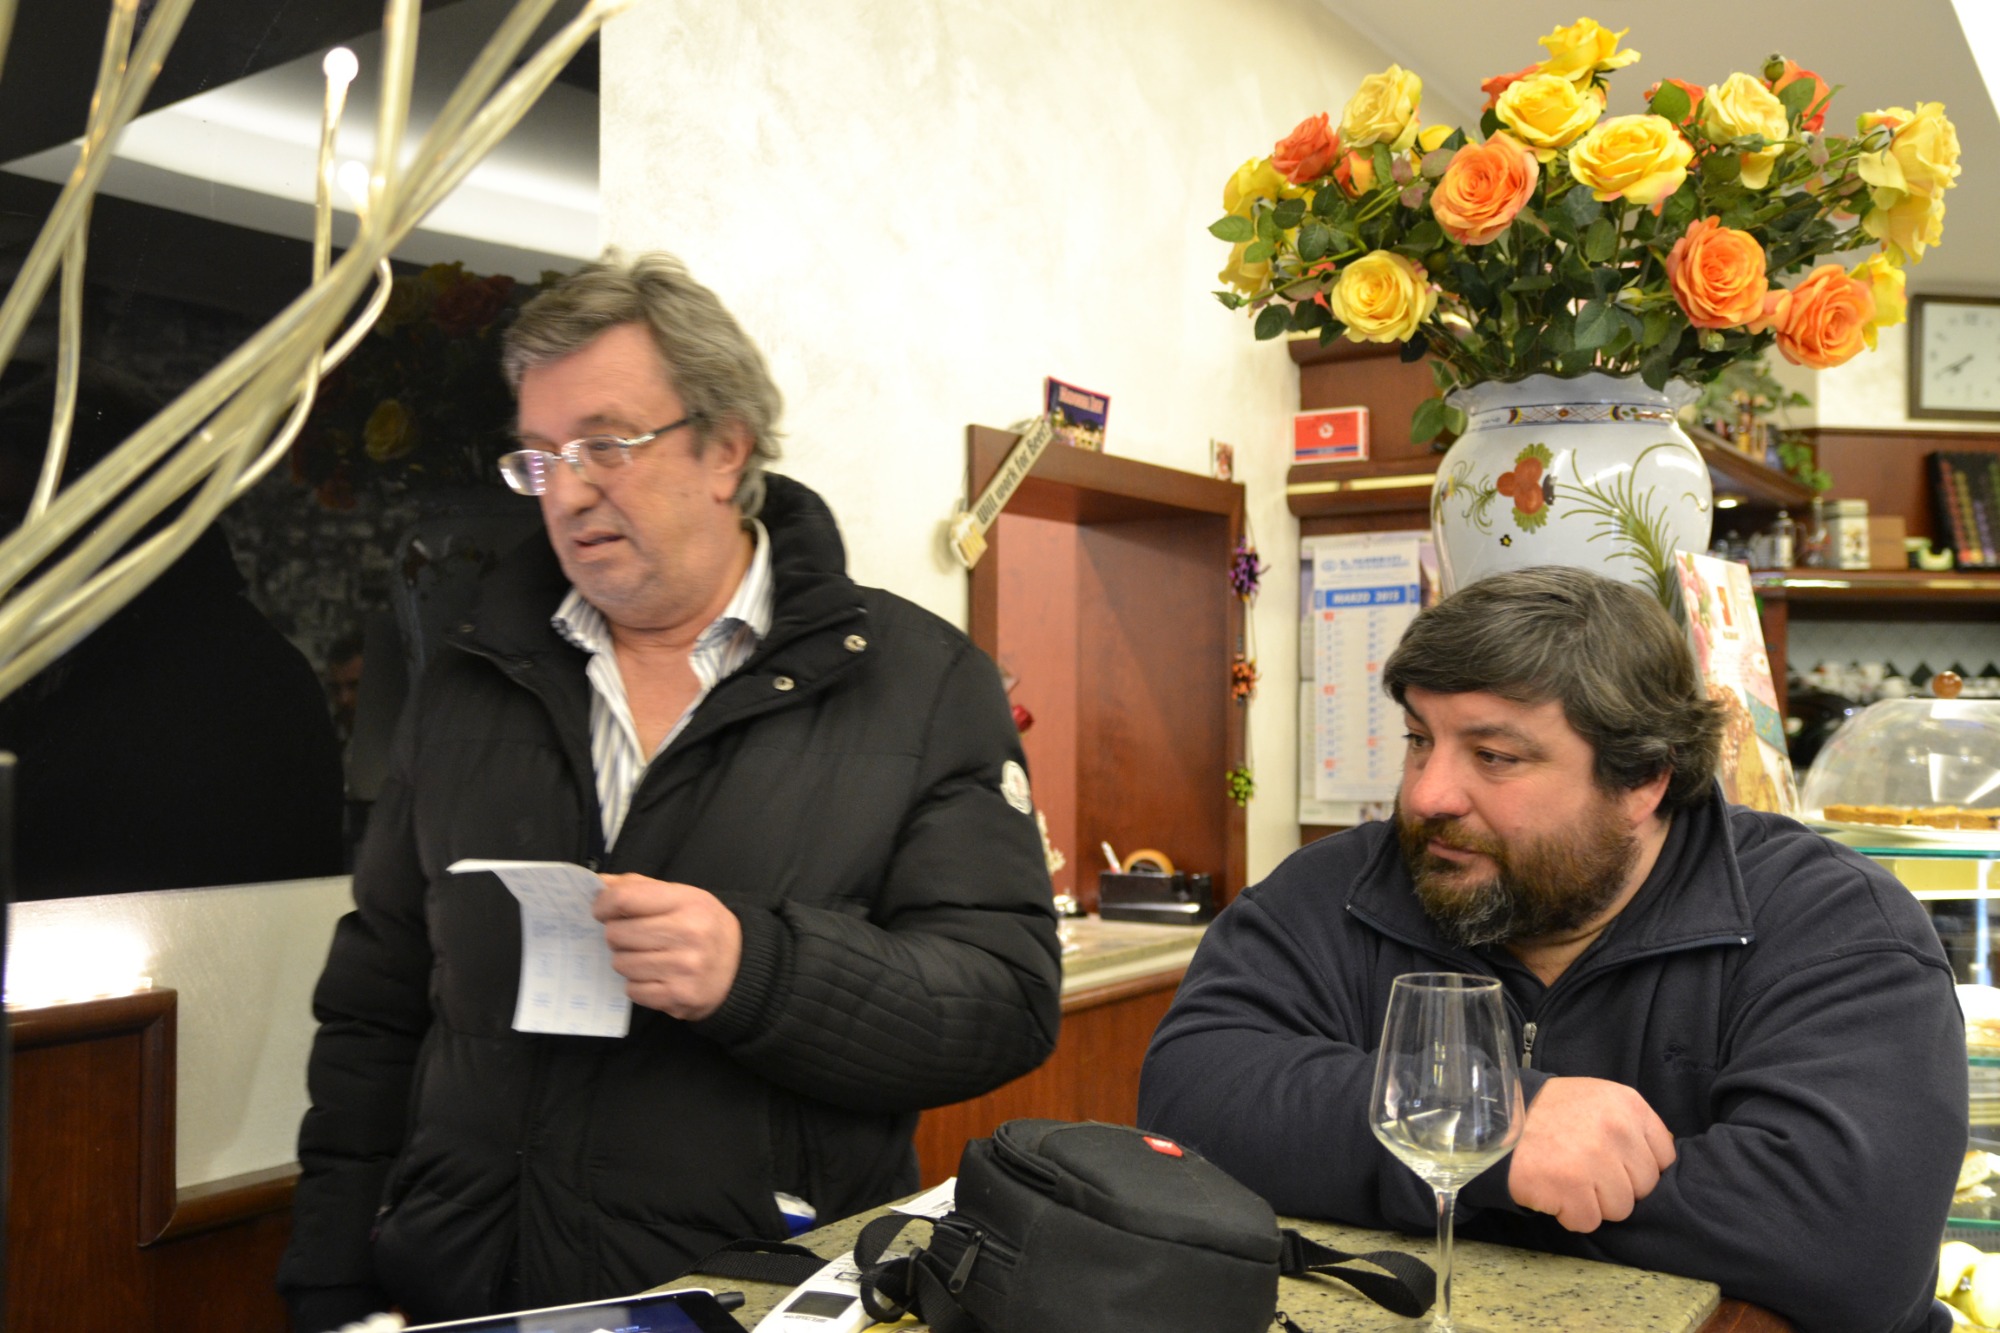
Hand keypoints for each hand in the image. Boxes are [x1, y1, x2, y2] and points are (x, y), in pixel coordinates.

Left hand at [592, 874, 742, 1020]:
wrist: (742, 967)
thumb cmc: (705, 927)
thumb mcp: (684, 897)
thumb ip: (641, 887)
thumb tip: (601, 883)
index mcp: (688, 903)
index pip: (625, 899)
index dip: (603, 904)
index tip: (602, 910)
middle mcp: (688, 934)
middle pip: (617, 934)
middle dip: (617, 935)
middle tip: (631, 936)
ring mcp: (684, 969)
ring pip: (622, 964)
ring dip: (627, 961)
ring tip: (647, 957)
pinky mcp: (679, 997)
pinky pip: (633, 990)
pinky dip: (638, 984)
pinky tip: (655, 976)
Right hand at [1507, 1076, 1675, 1231]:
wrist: (1495, 1119)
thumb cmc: (1549, 1113)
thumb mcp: (1598, 1099)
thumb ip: (1631, 1126)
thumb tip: (1659, 1162)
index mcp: (1629, 1104)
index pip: (1664, 1157)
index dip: (1638, 1167)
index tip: (1615, 1164)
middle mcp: (1617, 1129)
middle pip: (1644, 1188)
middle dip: (1616, 1186)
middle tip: (1584, 1170)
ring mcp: (1594, 1160)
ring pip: (1620, 1209)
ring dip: (1594, 1203)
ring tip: (1567, 1179)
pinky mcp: (1570, 1188)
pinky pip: (1589, 1222)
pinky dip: (1569, 1214)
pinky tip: (1553, 1191)